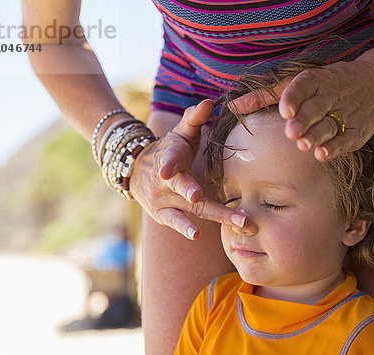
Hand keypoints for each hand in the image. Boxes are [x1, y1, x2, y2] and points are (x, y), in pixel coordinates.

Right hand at [129, 99, 246, 238]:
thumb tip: (209, 102)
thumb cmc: (169, 150)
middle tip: (216, 203)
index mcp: (169, 158)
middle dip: (200, 196)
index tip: (166, 172)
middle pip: (185, 189)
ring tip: (237, 222)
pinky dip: (185, 228)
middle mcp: (165, 182)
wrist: (136, 170)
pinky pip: (176, 222)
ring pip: (191, 210)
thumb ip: (194, 119)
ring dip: (216, 216)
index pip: (168, 160)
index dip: (168, 165)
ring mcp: (163, 200)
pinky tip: (196, 235)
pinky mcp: (163, 214)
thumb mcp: (179, 133)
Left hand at [232, 59, 373, 160]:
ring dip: (317, 135)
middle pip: (316, 107)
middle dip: (304, 120)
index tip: (284, 110)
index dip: (294, 98)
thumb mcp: (297, 83)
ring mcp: (346, 113)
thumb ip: (264, 96)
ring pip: (330, 125)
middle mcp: (331, 95)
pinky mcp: (358, 131)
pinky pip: (346, 139)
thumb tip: (231, 107)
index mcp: (316, 80)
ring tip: (303, 145)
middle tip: (291, 133)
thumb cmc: (328, 83)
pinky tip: (322, 155)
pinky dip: (335, 147)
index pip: (303, 86)